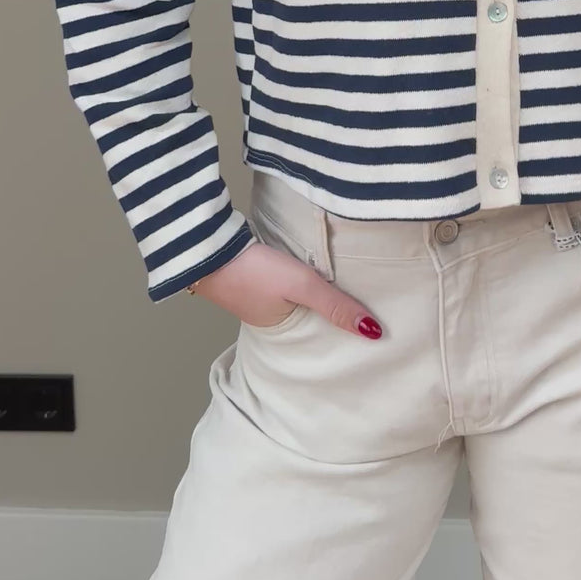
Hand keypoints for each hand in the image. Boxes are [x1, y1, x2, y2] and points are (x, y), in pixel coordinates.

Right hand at [190, 240, 381, 337]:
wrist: (207, 246)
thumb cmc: (253, 271)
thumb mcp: (300, 286)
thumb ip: (335, 305)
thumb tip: (373, 333)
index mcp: (278, 329)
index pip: (317, 334)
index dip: (338, 329)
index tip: (366, 326)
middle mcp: (267, 317)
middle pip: (306, 316)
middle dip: (326, 312)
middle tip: (360, 305)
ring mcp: (256, 294)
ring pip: (294, 298)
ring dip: (311, 293)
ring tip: (340, 288)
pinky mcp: (250, 272)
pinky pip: (281, 282)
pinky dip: (295, 279)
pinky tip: (306, 268)